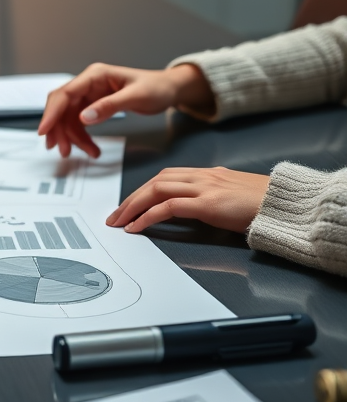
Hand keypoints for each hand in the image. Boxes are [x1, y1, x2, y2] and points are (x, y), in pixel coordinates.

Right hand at [38, 62, 214, 157]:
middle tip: (62, 150)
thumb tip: (83, 118)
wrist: (169, 90)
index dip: (51, 113)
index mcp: (95, 75)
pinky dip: (81, 137)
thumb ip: (109, 107)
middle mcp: (88, 84)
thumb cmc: (156, 88)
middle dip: (59, 129)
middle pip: (62, 107)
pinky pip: (79, 122)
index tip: (44, 131)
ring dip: (72, 137)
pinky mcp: (93, 105)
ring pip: (68, 118)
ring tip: (85, 153)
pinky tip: (89, 148)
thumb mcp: (136, 97)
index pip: (65, 94)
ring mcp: (89, 95)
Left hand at [106, 167, 269, 233]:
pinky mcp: (207, 204)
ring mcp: (204, 188)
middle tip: (115, 215)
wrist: (286, 205)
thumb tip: (194, 203)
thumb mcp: (232, 195)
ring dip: (132, 206)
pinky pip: (167, 208)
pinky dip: (147, 217)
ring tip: (119, 222)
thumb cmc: (263, 203)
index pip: (165, 176)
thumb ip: (211, 195)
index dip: (143, 189)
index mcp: (207, 174)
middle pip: (155, 182)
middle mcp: (202, 177)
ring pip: (156, 191)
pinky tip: (136, 228)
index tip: (128, 203)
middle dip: (131, 198)